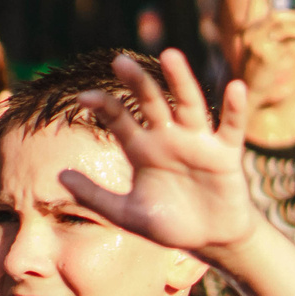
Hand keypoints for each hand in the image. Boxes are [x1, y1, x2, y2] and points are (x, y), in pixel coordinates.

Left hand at [59, 50, 260, 259]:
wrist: (208, 239)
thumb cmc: (167, 223)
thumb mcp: (125, 214)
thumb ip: (94, 197)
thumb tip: (59, 176)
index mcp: (143, 150)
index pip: (120, 120)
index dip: (104, 107)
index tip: (83, 97)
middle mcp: (168, 139)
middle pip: (152, 103)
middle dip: (137, 83)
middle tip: (119, 61)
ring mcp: (198, 143)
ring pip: (189, 105)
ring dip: (181, 81)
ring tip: (170, 56)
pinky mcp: (226, 154)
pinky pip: (231, 127)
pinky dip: (235, 108)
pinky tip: (235, 87)